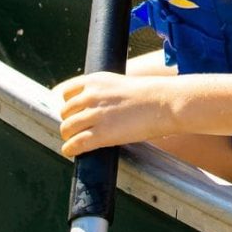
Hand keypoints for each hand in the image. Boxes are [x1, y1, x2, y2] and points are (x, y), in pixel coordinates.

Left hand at [55, 71, 177, 156]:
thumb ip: (104, 93)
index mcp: (96, 80)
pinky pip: (75, 144)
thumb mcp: (121, 84)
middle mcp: (91, 96)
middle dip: (71, 121)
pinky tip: (73, 151)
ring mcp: (95, 115)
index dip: (69, 104)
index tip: (75, 112)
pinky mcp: (102, 134)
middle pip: (65, 112)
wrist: (165, 103)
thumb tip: (95, 108)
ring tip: (77, 140)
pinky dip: (71, 149)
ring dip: (70, 136)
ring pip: (67, 129)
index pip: (66, 92)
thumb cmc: (151, 94)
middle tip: (79, 129)